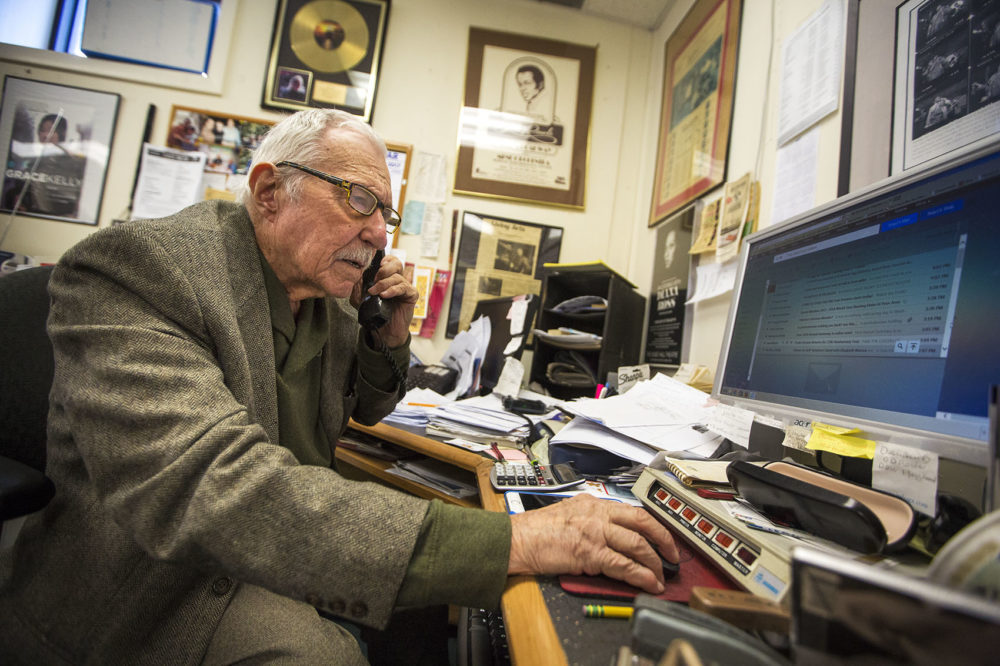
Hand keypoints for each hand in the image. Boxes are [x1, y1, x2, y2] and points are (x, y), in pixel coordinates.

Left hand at [351, 253, 416, 347]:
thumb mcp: (360, 299)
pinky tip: (385, 295)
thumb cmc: (375, 314)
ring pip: (397, 277)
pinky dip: (393, 290)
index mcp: (387, 278)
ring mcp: (405, 287)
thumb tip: (355, 275)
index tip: (378, 264)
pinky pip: (404, 288)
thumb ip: (357, 286)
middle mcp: (398, 280)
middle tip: (375, 279)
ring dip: (384, 284)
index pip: (390, 261)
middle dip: (384, 269)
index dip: (386, 259)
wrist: (384, 332)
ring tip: (375, 293)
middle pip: (397, 264)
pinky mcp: (411, 295)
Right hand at [508, 494, 678, 593]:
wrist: (517, 540)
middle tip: (673, 554)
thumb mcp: (569, 514)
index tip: (662, 536)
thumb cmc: (536, 531)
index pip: (632, 510)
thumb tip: (612, 537)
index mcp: (592, 503)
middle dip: (664, 539)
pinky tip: (649, 583)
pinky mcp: (590, 552)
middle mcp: (597, 513)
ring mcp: (595, 532)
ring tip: (660, 575)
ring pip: (638, 544)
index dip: (653, 525)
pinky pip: (624, 565)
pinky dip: (641, 575)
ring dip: (654, 562)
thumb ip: (592, 520)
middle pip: (642, 521)